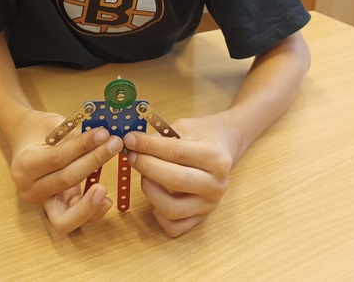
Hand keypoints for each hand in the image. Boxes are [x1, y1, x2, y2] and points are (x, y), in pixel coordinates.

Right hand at [9, 110, 123, 233]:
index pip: (58, 158)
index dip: (83, 146)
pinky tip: (105, 199)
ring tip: (105, 187)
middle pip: (65, 181)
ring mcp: (42, 202)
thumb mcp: (54, 125)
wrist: (25, 140)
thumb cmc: (39, 130)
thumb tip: (104, 136)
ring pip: (65, 218)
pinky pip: (73, 218)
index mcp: (24, 165)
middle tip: (114, 146)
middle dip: (93, 162)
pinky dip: (90, 211)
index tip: (104, 134)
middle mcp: (30, 189)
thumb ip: (76, 135)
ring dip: (90, 203)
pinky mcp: (56, 208)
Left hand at [123, 115, 232, 237]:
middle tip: (132, 155)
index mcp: (216, 157)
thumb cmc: (201, 135)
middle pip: (175, 180)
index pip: (176, 152)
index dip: (149, 146)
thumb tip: (132, 142)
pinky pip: (174, 226)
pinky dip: (158, 213)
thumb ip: (161, 137)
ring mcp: (210, 205)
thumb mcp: (184, 127)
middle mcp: (217, 185)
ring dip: (150, 191)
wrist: (222, 148)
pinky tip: (156, 193)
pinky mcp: (201, 219)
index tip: (130, 139)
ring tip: (145, 175)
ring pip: (172, 209)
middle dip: (147, 166)